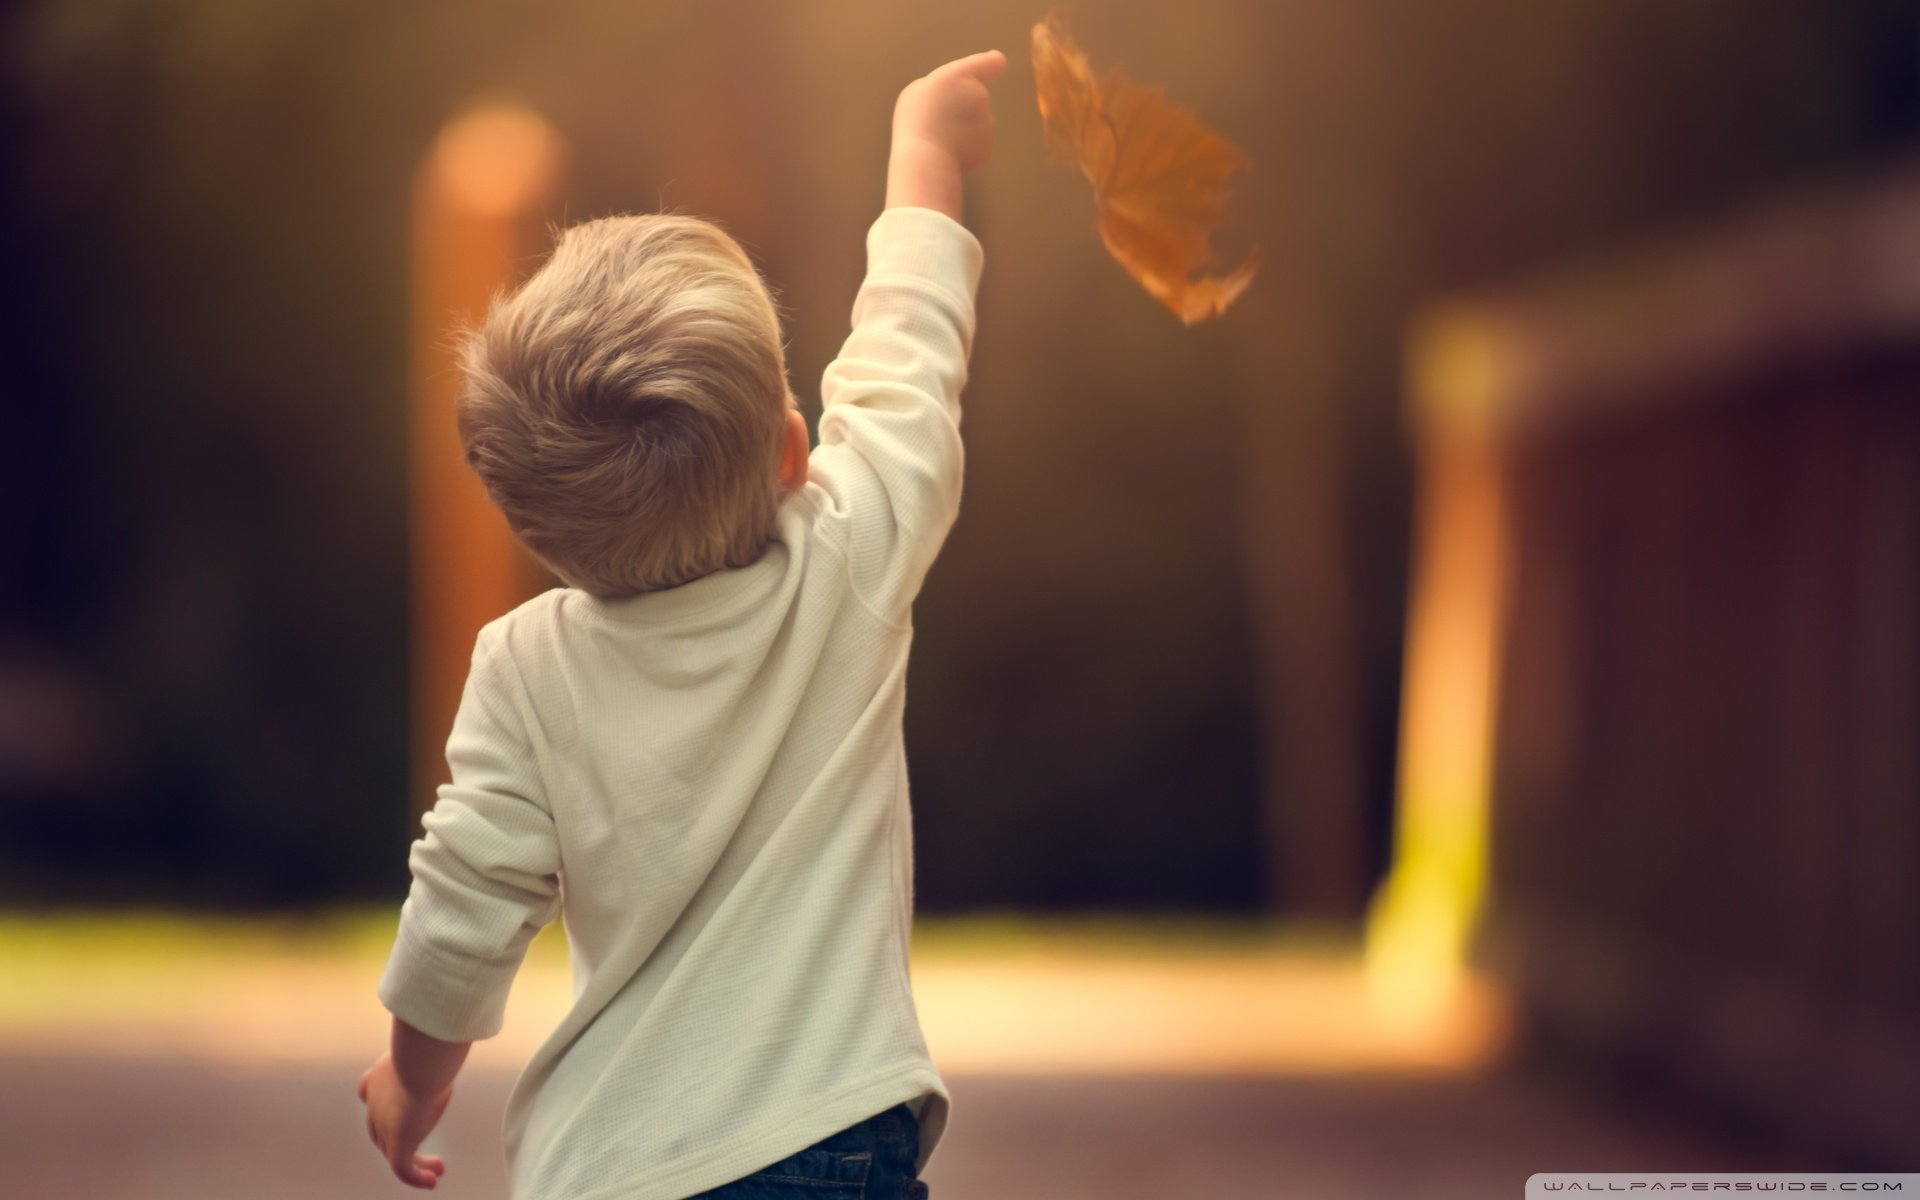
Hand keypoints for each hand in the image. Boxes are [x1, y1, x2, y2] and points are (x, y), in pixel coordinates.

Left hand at [358, 1052, 452, 1188]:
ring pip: (393, 1151)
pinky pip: (403, 1168)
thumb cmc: (430, 1047)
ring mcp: (383, 1124)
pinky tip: (432, 1181)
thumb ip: (435, 1047)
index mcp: (378, 1077)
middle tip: (425, 1141)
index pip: (371, 1096)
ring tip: (438, 1168)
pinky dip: (416, 1177)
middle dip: (402, 1139)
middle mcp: (375, 1103)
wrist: (419, 1061)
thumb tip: (454, 1038)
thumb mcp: (429, 1045)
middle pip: (381, 1130)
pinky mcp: (397, 1142)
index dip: (382, 1107)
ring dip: (416, 1162)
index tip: (405, 1109)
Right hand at [887, 49, 1006, 219]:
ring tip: (937, 136)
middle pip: (970, 97)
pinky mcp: (986, 146)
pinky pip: (972, 143)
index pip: (987, 64)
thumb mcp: (918, 92)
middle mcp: (979, 95)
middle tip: (934, 118)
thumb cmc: (917, 121)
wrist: (928, 157)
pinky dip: (961, 147)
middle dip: (957, 106)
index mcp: (961, 76)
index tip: (997, 61)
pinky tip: (945, 151)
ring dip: (957, 128)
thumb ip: (941, 88)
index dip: (992, 62)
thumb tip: (956, 99)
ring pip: (971, 122)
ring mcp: (986, 122)